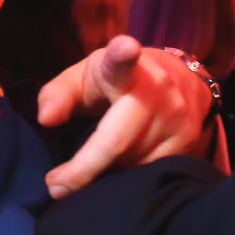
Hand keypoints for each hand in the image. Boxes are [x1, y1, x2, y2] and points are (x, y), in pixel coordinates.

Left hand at [35, 36, 214, 197]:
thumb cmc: (113, 83)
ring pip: (131, 163)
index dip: (123, 54)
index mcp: (125, 70)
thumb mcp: (83, 79)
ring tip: (92, 166)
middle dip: (84, 168)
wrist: (177, 82)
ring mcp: (178, 117)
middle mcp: (157, 90)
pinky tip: (118, 169)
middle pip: (117, 140)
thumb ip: (58, 95)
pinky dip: (126, 177)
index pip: (122, 61)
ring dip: (104, 173)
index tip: (125, 47)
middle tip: (56, 187)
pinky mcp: (189, 142)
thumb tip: (45, 119)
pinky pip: (149, 172)